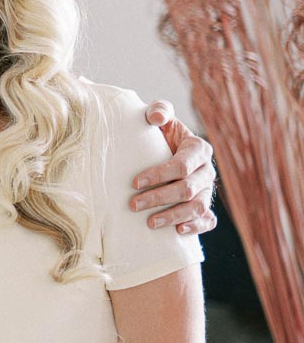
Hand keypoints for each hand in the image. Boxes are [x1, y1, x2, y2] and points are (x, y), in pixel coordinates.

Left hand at [132, 100, 217, 234]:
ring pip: (197, 207)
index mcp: (198, 149)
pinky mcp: (205, 207)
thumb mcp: (159, 116)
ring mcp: (207, 191)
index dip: (159, 174)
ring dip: (174, 216)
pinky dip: (196, 227)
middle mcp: (206, 171)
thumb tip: (155, 118)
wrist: (163, 149)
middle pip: (187, 189)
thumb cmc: (159, 133)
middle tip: (133, 205)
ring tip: (150, 223)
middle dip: (160, 198)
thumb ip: (159, 110)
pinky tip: (179, 232)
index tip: (134, 182)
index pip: (182, 165)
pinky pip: (208, 221)